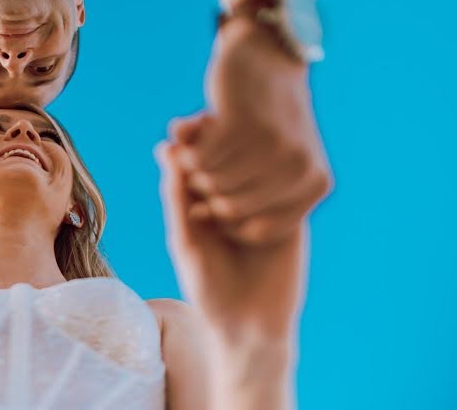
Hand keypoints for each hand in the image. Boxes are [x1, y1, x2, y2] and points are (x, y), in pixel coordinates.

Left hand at [156, 142, 305, 345]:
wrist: (247, 326)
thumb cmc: (207, 285)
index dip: (192, 136)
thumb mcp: (185, 239)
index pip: (200, 149)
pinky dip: (263, 202)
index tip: (179, 131)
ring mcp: (266, 202)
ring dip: (236, 177)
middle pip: (230, 148)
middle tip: (198, 170)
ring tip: (214, 216)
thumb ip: (177, 196)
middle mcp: (236, 192)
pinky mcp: (293, 218)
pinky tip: (243, 233)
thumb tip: (165, 146)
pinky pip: (284, 191)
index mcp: (203, 194)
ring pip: (257, 165)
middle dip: (213, 144)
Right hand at [170, 16, 331, 244]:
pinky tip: (187, 137)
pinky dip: (187, 151)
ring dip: (194, 171)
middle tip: (195, 173)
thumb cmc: (269, 117)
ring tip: (192, 154)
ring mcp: (272, 146)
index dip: (228, 221)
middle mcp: (299, 168)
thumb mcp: (280, 162)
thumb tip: (199, 219)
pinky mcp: (242, 124)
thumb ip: (253, 197)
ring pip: (213, 183)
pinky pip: (199, 159)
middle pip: (231, 209)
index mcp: (316, 183)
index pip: (258, 230)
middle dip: (206, 195)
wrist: (268, 57)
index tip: (213, 200)